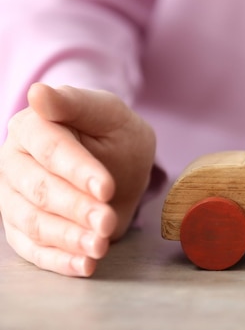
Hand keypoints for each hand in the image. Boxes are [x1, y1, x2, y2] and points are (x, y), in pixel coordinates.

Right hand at [0, 83, 155, 276]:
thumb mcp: (108, 113)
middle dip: (76, 209)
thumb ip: (76, 102)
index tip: (105, 187)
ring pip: (32, 224)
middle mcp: (14, 162)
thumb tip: (37, 93)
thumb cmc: (113, 133)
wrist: (118, 161)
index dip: (77, 170)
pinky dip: (58, 261)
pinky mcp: (21, 227)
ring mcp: (13, 197)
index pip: (50, 150)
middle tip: (107, 222)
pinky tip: (85, 265)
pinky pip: (32, 250)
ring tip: (100, 246)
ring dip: (68, 238)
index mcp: (31, 127)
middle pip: (39, 191)